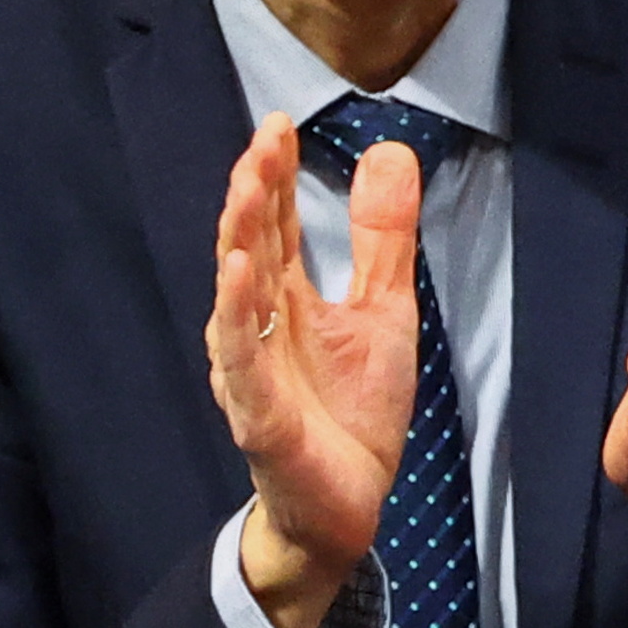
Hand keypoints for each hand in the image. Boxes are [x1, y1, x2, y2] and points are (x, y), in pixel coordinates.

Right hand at [205, 115, 423, 627]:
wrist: (348, 504)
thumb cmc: (351, 410)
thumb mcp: (384, 309)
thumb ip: (382, 238)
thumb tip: (390, 152)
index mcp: (286, 300)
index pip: (276, 226)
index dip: (275, 177)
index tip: (279, 123)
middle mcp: (259, 327)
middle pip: (251, 248)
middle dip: (255, 194)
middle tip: (264, 139)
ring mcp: (253, 370)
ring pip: (238, 296)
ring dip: (240, 241)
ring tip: (247, 187)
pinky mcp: (259, 416)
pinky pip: (243, 362)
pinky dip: (237, 317)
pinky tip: (237, 274)